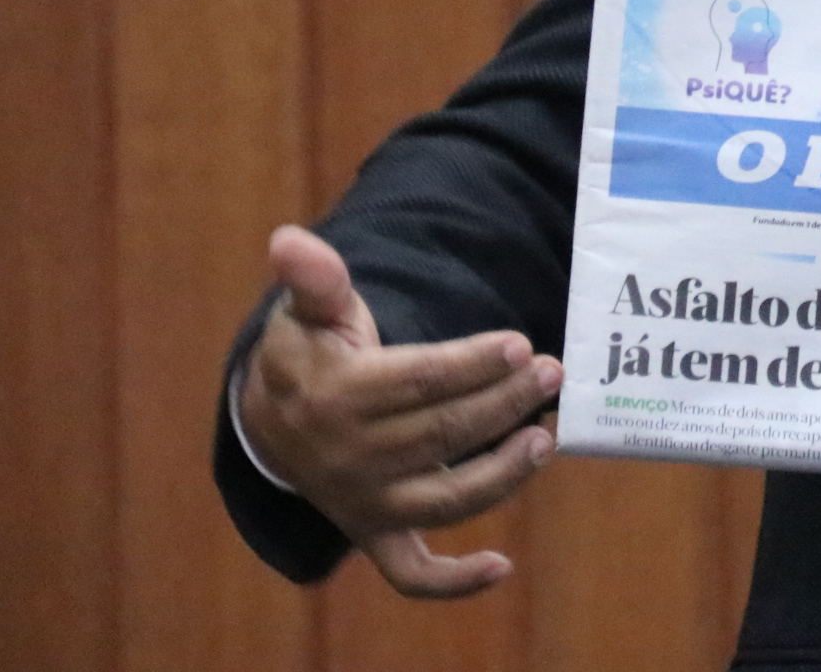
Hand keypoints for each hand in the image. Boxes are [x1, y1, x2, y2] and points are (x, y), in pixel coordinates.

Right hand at [236, 225, 560, 598]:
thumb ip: (315, 279)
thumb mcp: (308, 313)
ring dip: (500, 476)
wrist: (269, 427)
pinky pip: (410, 573)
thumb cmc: (308, 356)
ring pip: (443, 500)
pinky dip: (453, 581)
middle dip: (503, 403)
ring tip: (545, 440)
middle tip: (551, 375)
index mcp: (338, 398)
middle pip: (443, 434)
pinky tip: (502, 566)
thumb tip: (289, 240)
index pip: (419, 382)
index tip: (519, 344)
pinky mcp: (375, 535)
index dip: (472, 363)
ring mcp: (365, 504)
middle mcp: (351, 460)